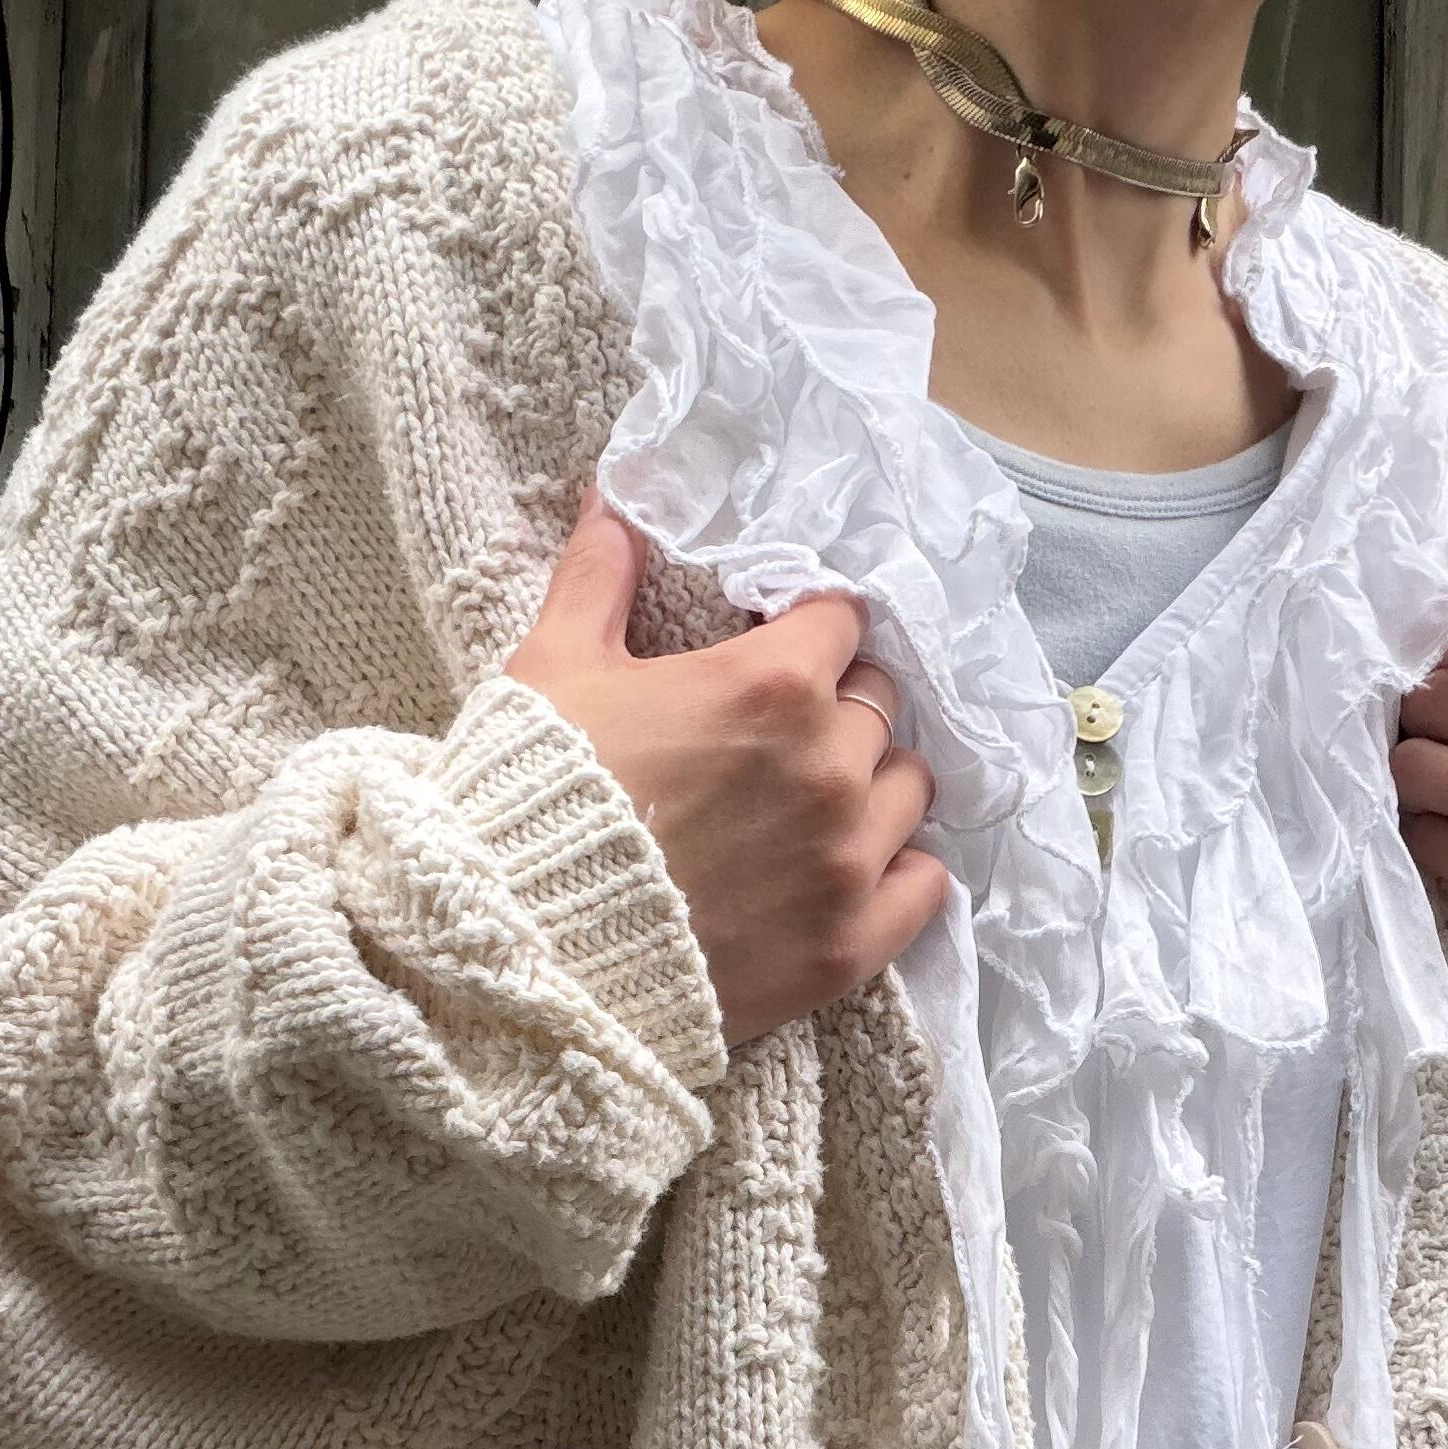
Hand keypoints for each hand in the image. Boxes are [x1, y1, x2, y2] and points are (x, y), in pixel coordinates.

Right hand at [505, 488, 949, 1049]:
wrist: (522, 948)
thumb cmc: (536, 797)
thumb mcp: (553, 669)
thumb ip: (598, 576)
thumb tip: (614, 499)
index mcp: (772, 685)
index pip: (842, 620)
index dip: (805, 630)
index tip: (775, 649)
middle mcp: (830, 765)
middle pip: (881, 702)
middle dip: (839, 704)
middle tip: (783, 731)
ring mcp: (847, 861)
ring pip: (910, 788)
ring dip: (873, 784)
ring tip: (816, 801)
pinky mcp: (849, 945)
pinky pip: (925, 887)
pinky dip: (899, 871)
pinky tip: (854, 868)